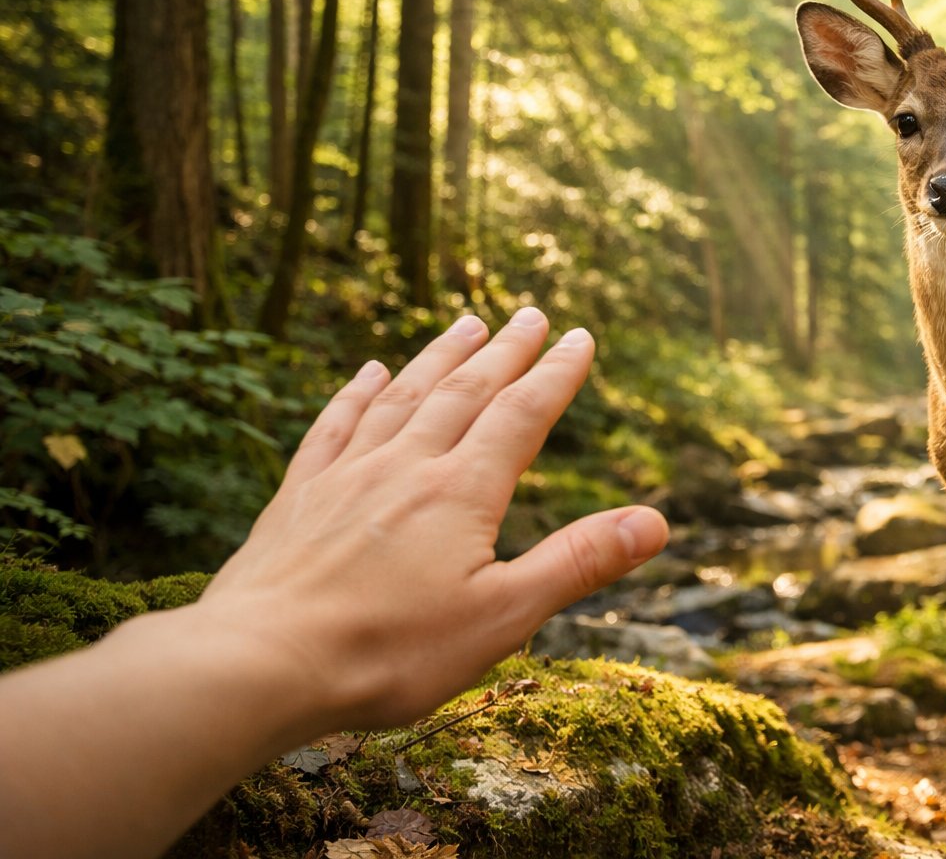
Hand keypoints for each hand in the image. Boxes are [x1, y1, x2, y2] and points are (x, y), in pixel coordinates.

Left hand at [198, 308, 668, 731]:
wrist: (258, 663)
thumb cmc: (388, 652)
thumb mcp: (502, 617)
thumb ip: (578, 562)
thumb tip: (656, 521)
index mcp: (462, 493)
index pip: (521, 417)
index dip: (555, 375)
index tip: (581, 337)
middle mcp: (406, 467)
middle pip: (465, 392)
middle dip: (504, 351)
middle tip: (530, 314)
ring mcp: (347, 476)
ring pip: (403, 397)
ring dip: (439, 358)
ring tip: (465, 323)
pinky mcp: (298, 497)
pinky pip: (334, 427)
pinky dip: (356, 394)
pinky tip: (367, 373)